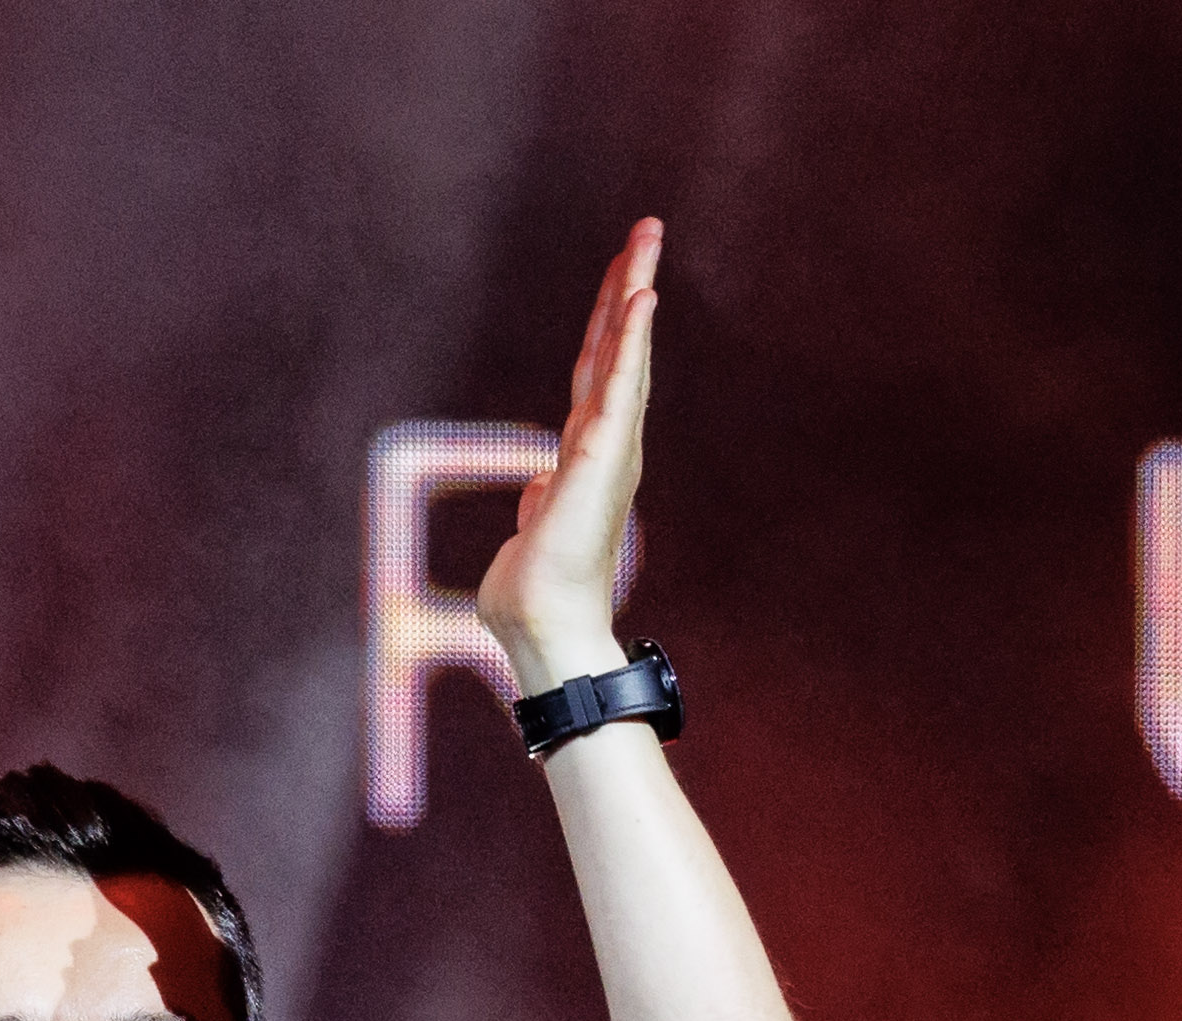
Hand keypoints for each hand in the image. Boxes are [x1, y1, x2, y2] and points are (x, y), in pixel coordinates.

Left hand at [478, 218, 659, 696]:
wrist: (542, 628)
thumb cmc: (536, 591)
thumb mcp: (534, 529)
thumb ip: (541, 499)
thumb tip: (540, 485)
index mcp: (588, 454)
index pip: (598, 372)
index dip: (609, 322)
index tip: (623, 274)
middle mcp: (607, 444)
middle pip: (617, 349)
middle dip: (630, 287)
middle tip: (647, 230)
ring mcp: (608, 448)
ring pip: (623, 356)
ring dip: (634, 297)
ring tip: (646, 245)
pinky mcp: (600, 457)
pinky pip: (619, 385)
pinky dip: (632, 340)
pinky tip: (640, 299)